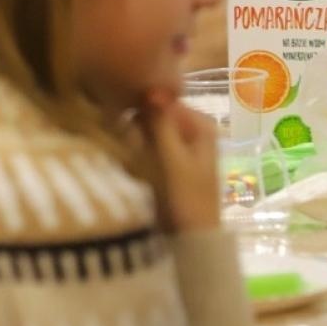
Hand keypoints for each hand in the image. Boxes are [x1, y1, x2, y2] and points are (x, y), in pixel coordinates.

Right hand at [138, 94, 219, 232]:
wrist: (191, 238)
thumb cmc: (186, 199)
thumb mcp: (172, 159)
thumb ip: (161, 124)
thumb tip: (151, 86)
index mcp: (201, 123)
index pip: (162, 98)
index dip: (143, 108)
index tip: (125, 124)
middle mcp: (192, 128)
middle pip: (155, 111)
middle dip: (138, 124)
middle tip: (129, 144)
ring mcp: (180, 143)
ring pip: (148, 126)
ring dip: (134, 137)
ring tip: (129, 155)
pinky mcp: (168, 158)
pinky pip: (147, 142)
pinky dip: (137, 148)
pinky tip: (130, 161)